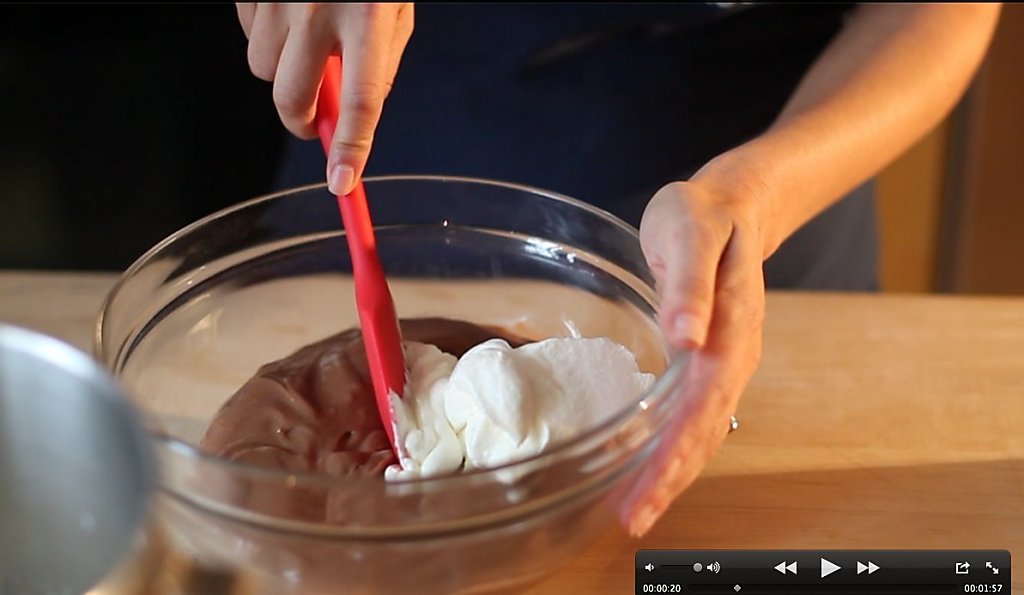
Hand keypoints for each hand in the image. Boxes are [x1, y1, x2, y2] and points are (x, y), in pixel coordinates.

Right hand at [236, 3, 413, 194]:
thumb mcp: (392, 10)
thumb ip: (378, 62)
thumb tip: (356, 115)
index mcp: (367, 16)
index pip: (360, 102)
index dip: (349, 149)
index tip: (343, 182)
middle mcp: (318, 8)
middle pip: (293, 97)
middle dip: (301, 121)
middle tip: (314, 119)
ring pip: (262, 68)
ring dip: (283, 69)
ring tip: (307, 39)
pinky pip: (247, 34)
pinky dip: (266, 35)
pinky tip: (289, 14)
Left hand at [623, 178, 765, 536]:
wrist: (732, 207)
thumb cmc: (704, 217)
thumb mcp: (691, 236)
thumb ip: (691, 287)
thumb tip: (687, 339)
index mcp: (732, 331)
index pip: (702, 405)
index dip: (675, 451)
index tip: (649, 488)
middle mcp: (734, 357)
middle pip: (703, 430)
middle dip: (669, 478)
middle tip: (634, 518)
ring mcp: (725, 363)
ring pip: (702, 429)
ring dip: (671, 472)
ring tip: (638, 509)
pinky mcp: (710, 362)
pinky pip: (694, 414)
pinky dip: (674, 447)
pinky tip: (651, 466)